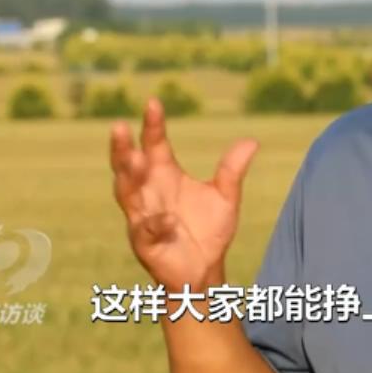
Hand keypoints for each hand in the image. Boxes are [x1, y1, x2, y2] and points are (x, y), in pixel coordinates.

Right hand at [109, 97, 258, 293]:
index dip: (153, 125)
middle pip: (128, 166)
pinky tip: (167, 220)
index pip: (155, 144)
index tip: (153, 102)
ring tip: (131, 159)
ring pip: (126, 193)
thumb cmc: (210, 230)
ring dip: (127, 177)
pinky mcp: (144, 242)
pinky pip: (145, 229)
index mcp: (165, 174)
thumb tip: (252, 141)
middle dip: (122, 148)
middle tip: (119, 127)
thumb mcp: (225, 197)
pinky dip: (154, 223)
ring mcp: (143, 216)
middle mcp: (149, 191)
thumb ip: (232, 171)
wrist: (206, 270)